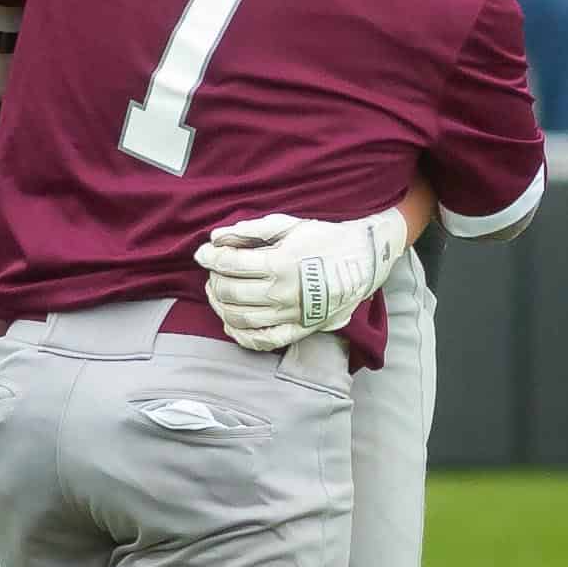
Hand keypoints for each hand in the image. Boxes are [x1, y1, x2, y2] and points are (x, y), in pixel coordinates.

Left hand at [194, 208, 410, 352]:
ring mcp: (291, 315)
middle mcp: (283, 293)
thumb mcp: (289, 225)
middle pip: (230, 293)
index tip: (203, 253)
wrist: (364, 261)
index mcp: (279, 264)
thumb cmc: (324, 239)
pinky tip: (232, 322)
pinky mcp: (300, 329)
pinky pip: (263, 341)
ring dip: (221, 306)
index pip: (230, 264)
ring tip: (219, 293)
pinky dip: (241, 335)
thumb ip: (251, 230)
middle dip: (214, 281)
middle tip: (214, 272)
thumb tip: (216, 237)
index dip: (210, 257)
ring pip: (240, 319)